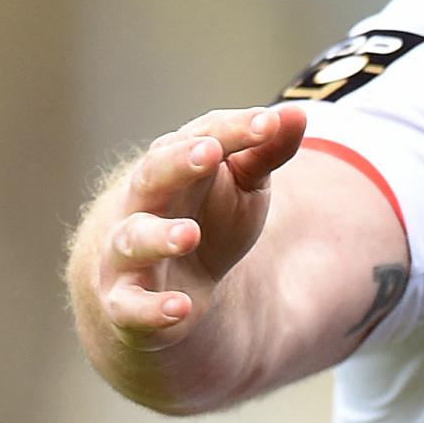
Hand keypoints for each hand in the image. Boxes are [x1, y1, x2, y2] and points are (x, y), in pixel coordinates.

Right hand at [90, 104, 306, 349]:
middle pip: (152, 176)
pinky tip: (180, 308)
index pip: (200, 139)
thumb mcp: (244, 186)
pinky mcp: (125, 302)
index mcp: (173, 168)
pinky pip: (131, 306)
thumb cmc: (211, 221)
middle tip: (211, 152)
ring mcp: (127, 253)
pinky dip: (152, 308)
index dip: (234, 131)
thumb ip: (265, 152)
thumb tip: (297, 114)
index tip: (270, 123)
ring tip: (190, 234)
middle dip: (179, 163)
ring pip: (132, 239)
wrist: (171, 288)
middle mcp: (142, 204)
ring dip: (158, 237)